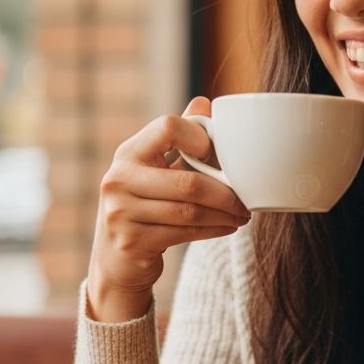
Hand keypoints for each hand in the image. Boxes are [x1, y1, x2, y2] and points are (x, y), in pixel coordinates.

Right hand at [86, 97, 251, 321]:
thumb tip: (204, 102)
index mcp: (128, 153)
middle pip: (189, 181)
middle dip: (226, 192)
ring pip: (190, 211)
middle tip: (247, 200)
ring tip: (242, 215)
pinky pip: (185, 232)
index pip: (168, 127)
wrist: (116, 261)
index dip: (200, 138)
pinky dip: (213, 229)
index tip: (218, 155)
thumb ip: (177, 138)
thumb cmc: (144, 206)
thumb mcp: (155, 169)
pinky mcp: (132, 242)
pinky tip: (227, 227)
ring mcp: (121, 212)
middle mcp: (118, 179)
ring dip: (224, 214)